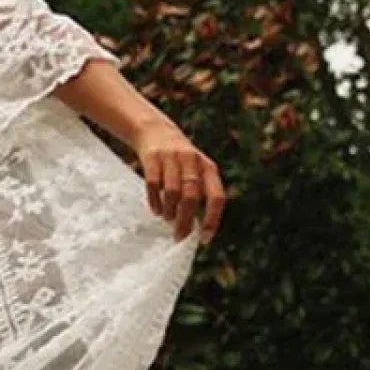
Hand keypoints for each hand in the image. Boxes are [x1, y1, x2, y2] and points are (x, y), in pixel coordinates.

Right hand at [134, 119, 224, 244]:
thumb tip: (199, 226)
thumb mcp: (196, 170)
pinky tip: (156, 210)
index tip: (205, 238)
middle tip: (179, 236)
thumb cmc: (179, 160)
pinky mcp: (152, 158)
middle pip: (192, 197)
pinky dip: (155, 201)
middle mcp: (192, 161)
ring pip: (173, 192)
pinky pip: (153, 185)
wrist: (156, 131)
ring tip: (167, 219)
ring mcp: (171, 159)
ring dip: (170, 211)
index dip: (213, 219)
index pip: (216, 197)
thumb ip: (199, 192)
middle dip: (185, 220)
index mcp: (208, 168)